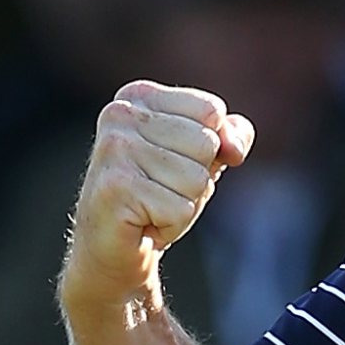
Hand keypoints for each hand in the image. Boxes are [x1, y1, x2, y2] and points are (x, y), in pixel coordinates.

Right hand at [62, 80, 253, 307]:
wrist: (112, 248)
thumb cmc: (158, 196)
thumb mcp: (201, 158)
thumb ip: (229, 136)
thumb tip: (233, 144)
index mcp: (139, 96)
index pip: (212, 110)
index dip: (210, 147)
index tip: (175, 163)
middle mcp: (120, 114)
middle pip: (207, 143)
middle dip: (197, 178)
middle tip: (161, 190)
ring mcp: (114, 150)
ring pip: (197, 178)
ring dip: (184, 204)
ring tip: (152, 206)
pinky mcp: (115, 187)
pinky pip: (180, 208)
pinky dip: (172, 225)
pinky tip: (143, 223)